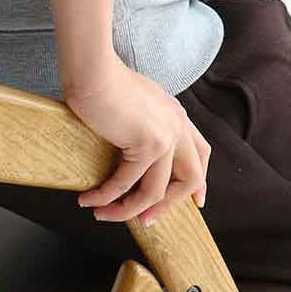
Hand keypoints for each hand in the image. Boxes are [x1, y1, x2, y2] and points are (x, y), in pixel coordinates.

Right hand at [64, 54, 210, 226]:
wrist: (92, 70)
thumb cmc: (102, 81)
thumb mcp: (133, 101)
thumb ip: (141, 122)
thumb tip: (127, 143)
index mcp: (176, 116)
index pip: (201, 153)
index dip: (199, 181)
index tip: (196, 202)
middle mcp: (177, 127)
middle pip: (189, 179)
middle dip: (167, 205)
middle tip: (145, 221)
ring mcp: (165, 137)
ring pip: (154, 191)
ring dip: (127, 210)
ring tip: (102, 214)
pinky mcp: (146, 145)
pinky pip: (126, 184)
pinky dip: (106, 197)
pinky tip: (90, 200)